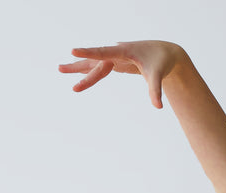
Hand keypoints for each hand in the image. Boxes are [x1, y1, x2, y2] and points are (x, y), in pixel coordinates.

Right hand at [58, 41, 182, 108]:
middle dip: (78, 66)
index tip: (73, 51)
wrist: (165, 53)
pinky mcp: (116, 62)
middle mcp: (116, 52)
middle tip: (60, 69)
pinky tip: (77, 71)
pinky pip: (98, 66)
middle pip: (94, 60)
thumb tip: (158, 107)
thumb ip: (155, 90)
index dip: (88, 52)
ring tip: (60, 69)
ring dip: (78, 67)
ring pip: (93, 62)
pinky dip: (87, 69)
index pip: (103, 52)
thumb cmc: (161, 62)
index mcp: (124, 51)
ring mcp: (115, 57)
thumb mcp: (158, 75)